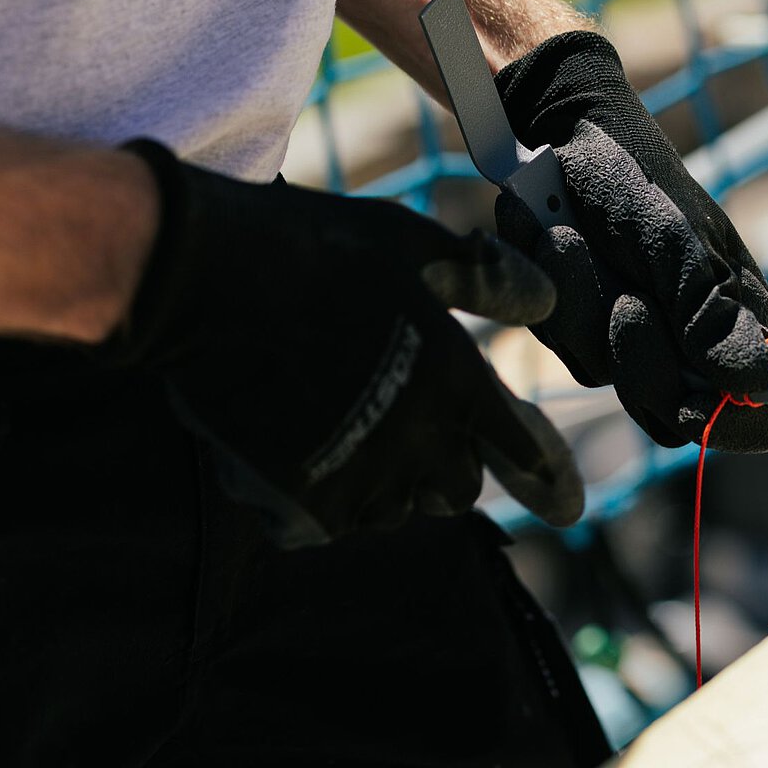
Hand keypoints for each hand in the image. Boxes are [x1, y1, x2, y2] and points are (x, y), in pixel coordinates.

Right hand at [103, 140, 582, 546]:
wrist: (210, 276)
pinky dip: (329, 503)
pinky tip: (306, 462)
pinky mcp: (300, 500)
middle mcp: (422, 440)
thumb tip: (545, 299)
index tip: (557, 497)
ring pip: (396, 510)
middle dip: (446, 469)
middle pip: (457, 488)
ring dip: (388, 487)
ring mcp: (361, 475)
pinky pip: (334, 524)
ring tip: (355, 443)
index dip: (537, 467)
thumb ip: (486, 280)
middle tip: (415, 438)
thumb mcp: (415, 244)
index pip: (517, 446)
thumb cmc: (320, 249)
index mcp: (457, 382)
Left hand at [493, 32, 767, 452]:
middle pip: (672, 415)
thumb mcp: (676, 237)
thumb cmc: (633, 177)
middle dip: (641, 361)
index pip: (767, 414)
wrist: (559, 138)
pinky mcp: (581, 330)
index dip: (739, 423)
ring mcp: (631, 341)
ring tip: (574, 239)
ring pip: (605, 377)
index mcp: (741, 320)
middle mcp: (690, 343)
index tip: (696, 396)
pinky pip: (563, 346)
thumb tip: (755, 379)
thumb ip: (710, 309)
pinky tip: (554, 242)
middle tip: (630, 298)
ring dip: (583, 308)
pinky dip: (554, 295)